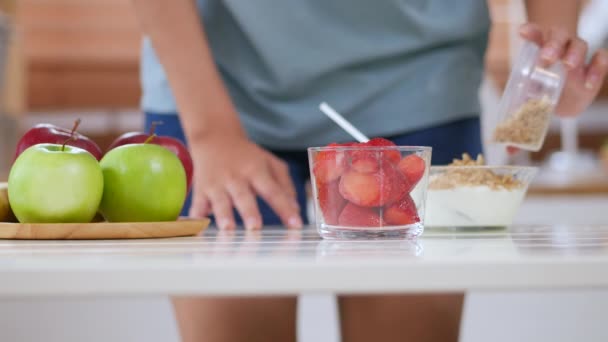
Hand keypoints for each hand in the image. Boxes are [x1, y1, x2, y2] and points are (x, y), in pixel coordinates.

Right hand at [188, 134, 301, 229]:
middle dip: (249, 212)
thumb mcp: (270, 163)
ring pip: (220, 200)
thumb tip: (295, 210)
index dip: (284, 208)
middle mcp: (236, 177)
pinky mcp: (200, 189)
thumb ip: (284, 185)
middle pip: (244, 196)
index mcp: (256, 171)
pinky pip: (198, 203)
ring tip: (227, 228)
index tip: (295, 224)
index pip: (273, 191)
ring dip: (223, 215)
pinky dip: (197, 215)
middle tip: (255, 227)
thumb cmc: (247, 156)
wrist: (215, 138)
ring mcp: (217, 184)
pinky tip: (197, 225)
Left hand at [507, 23, 607, 155]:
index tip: (523, 32)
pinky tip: (589, 80)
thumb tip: (509, 152)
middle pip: (559, 38)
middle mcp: (559, 50)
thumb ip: (520, 126)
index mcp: (540, 53)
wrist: (565, 92)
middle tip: (546, 59)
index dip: (531, 32)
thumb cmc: (542, 94)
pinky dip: (597, 66)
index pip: (536, 35)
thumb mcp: (529, 106)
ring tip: (571, 67)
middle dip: (552, 46)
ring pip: (580, 45)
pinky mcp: (595, 67)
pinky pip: (601, 58)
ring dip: (575, 55)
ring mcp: (578, 56)